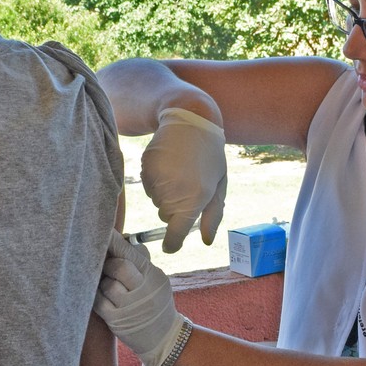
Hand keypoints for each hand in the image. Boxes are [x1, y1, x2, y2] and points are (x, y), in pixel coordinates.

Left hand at [95, 230, 184, 365]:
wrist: (164, 338)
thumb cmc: (155, 302)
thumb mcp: (155, 279)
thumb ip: (140, 260)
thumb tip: (122, 237)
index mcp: (153, 276)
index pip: (130, 253)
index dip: (114, 241)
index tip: (103, 232)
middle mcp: (144, 291)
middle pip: (119, 267)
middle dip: (108, 265)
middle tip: (107, 267)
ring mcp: (130, 307)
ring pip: (106, 284)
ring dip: (103, 283)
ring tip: (111, 288)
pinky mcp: (116, 320)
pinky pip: (98, 301)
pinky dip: (97, 296)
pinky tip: (104, 297)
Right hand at [141, 108, 226, 252]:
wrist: (191, 120)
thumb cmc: (210, 156)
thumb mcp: (219, 185)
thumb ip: (213, 215)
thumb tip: (206, 241)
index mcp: (194, 199)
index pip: (175, 234)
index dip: (172, 243)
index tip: (170, 246)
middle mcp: (173, 193)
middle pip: (166, 216)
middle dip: (176, 207)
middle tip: (189, 184)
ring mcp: (157, 181)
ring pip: (157, 201)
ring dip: (167, 193)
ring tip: (180, 171)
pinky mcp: (146, 169)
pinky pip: (148, 187)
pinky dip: (157, 181)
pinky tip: (169, 165)